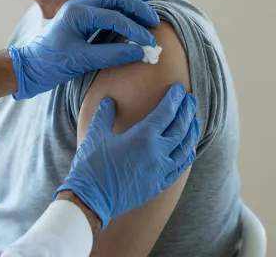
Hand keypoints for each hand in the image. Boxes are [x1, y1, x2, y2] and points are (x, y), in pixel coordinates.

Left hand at [9, 0, 159, 100]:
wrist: (31, 66)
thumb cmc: (52, 64)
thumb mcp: (82, 61)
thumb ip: (111, 55)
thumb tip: (140, 52)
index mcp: (77, 14)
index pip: (113, 16)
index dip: (134, 29)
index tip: (148, 42)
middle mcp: (78, 5)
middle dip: (136, 5)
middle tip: (153, 20)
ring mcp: (78, 7)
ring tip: (147, 0)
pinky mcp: (80, 14)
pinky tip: (129, 3)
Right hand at [55, 84, 199, 229]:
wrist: (92, 198)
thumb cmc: (92, 164)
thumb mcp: (97, 134)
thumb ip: (105, 114)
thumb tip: (109, 101)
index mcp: (143, 136)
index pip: (166, 112)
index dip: (175, 98)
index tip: (180, 88)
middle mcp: (157, 152)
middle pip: (180, 127)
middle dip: (187, 110)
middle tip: (190, 99)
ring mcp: (161, 170)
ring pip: (185, 147)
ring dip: (192, 131)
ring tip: (194, 120)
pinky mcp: (159, 184)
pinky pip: (181, 167)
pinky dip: (188, 154)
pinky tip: (189, 148)